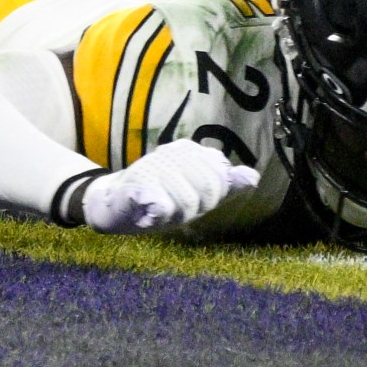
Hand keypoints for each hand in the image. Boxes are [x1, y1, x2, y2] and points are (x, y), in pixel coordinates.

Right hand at [81, 141, 258, 234]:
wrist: (113, 203)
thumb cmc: (160, 196)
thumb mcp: (197, 191)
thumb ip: (225, 183)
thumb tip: (253, 177)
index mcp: (189, 150)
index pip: (221, 178)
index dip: (210, 196)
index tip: (189, 195)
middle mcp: (172, 152)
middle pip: (208, 192)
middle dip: (193, 207)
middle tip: (172, 203)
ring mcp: (153, 166)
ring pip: (188, 202)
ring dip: (174, 215)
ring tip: (158, 208)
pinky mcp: (137, 184)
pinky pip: (163, 204)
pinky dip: (158, 214)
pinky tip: (148, 212)